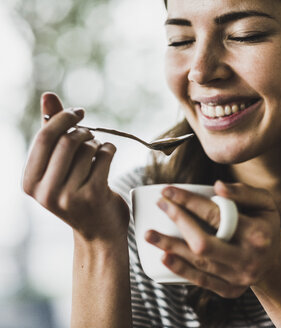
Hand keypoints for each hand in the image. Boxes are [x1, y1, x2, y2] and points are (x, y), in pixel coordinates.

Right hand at [22, 92, 128, 242]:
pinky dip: (109, 148)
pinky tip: (108, 153)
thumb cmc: (78, 194)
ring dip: (97, 143)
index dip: (62, 119)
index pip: (43, 139)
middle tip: (90, 132)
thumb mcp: (58, 167)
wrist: (100, 233)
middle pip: (66, 141)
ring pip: (87, 148)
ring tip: (98, 151)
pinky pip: (104, 155)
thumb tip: (48, 95)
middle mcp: (45, 192)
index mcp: (30, 183)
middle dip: (82, 131)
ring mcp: (70, 196)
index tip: (78, 113)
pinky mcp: (94, 195)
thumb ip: (52, 133)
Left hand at [144, 181, 280, 297]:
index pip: (217, 215)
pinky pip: (202, 281)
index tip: (168, 190)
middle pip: (204, 242)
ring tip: (149, 234)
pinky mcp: (230, 290)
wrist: (275, 260)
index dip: (189, 202)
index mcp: (258, 234)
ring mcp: (239, 277)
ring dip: (171, 247)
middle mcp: (248, 258)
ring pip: (199, 263)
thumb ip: (243, 192)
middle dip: (179, 221)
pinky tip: (164, 257)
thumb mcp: (265, 202)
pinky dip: (181, 269)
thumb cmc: (265, 224)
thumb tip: (217, 186)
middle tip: (161, 205)